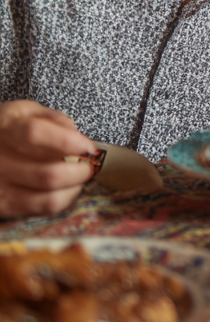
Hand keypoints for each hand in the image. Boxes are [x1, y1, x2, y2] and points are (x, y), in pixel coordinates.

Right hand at [0, 101, 96, 217]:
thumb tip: (80, 140)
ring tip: (79, 176)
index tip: (87, 147)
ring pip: (48, 197)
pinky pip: (43, 208)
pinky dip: (64, 198)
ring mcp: (0, 185)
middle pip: (47, 174)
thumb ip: (56, 120)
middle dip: (80, 171)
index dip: (67, 142)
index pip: (35, 134)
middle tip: (89, 165)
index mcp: (7, 127)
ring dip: (74, 187)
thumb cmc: (11, 129)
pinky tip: (66, 188)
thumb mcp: (28, 112)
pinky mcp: (4, 206)